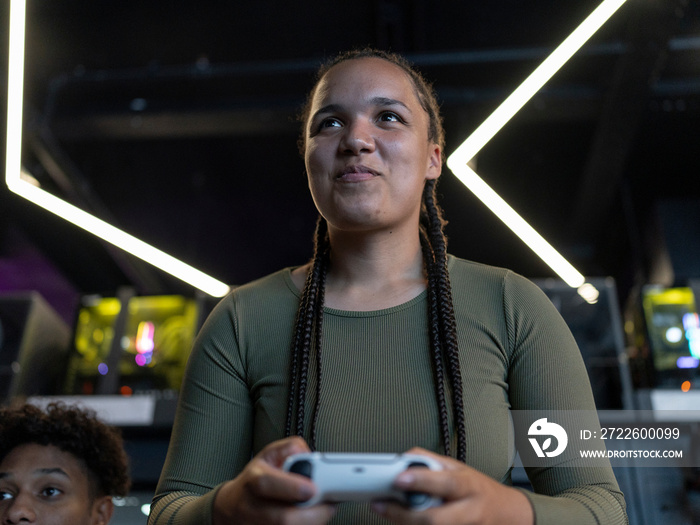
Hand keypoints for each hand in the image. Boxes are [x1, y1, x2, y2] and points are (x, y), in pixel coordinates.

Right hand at [213, 436, 335, 524]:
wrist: (234, 506)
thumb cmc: (256, 478)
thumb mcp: (270, 454)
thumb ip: (291, 448)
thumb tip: (310, 456)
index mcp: (254, 479)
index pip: (268, 484)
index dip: (292, 488)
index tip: (313, 489)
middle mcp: (253, 506)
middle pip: (284, 518)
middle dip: (313, 514)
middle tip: (329, 505)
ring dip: (313, 522)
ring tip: (320, 511)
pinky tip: (310, 519)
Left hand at [372, 448, 533, 524]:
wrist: (506, 514)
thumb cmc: (478, 488)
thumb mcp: (458, 468)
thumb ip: (431, 462)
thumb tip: (403, 458)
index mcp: (468, 486)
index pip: (444, 483)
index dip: (421, 480)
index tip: (398, 478)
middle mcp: (468, 511)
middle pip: (434, 519)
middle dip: (403, 515)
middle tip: (380, 504)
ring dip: (404, 523)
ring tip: (386, 511)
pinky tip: (402, 522)